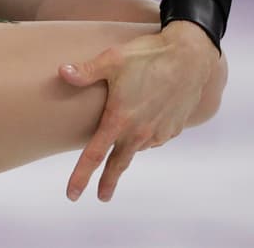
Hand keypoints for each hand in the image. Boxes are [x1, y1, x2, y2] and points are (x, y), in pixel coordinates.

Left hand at [59, 21, 219, 200]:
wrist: (190, 57)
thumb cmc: (148, 56)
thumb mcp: (112, 60)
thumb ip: (86, 71)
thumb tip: (62, 72)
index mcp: (119, 119)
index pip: (94, 154)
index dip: (81, 176)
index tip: (73, 194)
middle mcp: (139, 131)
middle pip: (118, 164)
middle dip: (108, 182)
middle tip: (102, 197)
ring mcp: (159, 132)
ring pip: (137, 147)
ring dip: (127, 149)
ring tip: (121, 141)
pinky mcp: (174, 129)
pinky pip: (154, 139)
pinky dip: (145, 136)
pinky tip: (143, 124)